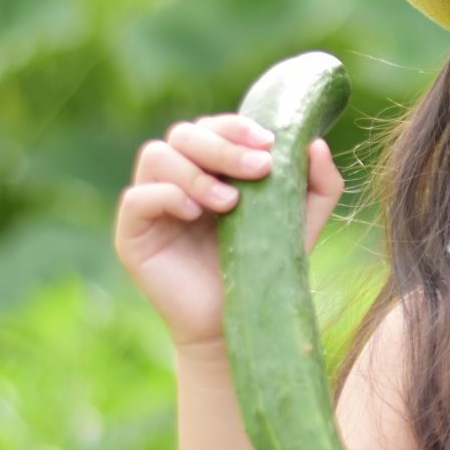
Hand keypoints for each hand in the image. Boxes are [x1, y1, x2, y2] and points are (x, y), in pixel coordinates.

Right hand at [114, 114, 344, 347]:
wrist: (237, 323)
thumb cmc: (265, 269)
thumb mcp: (301, 223)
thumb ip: (318, 186)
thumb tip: (315, 143)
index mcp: (211, 167)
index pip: (213, 126)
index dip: (236, 126)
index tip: (270, 144)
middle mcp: (177, 177)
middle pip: (184, 133)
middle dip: (223, 146)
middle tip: (259, 168)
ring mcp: (151, 203)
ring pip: (156, 155)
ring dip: (196, 171)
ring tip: (230, 203)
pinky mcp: (131, 233)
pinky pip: (136, 197)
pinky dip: (166, 195)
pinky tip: (195, 213)